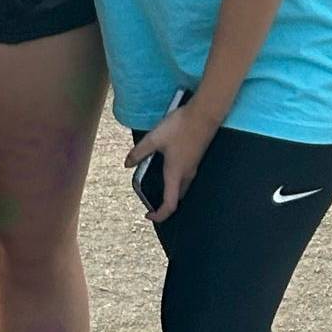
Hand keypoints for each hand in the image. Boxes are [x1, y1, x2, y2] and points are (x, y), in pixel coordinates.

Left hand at [125, 101, 217, 222]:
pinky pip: (184, 178)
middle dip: (163, 204)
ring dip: (169, 192)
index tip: (148, 216)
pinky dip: (173, 181)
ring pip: (181, 188)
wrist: (204, 115)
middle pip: (176, 198)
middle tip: (148, 200)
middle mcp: (187, 175)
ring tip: (153, 185)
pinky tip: (164, 168)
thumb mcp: (155, 138)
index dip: (160, 215)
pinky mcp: (195, 159)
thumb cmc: (179, 127)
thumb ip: (139, 152)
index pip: (170, 204)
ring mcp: (193, 168)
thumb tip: (127, 165)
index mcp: (175, 173)